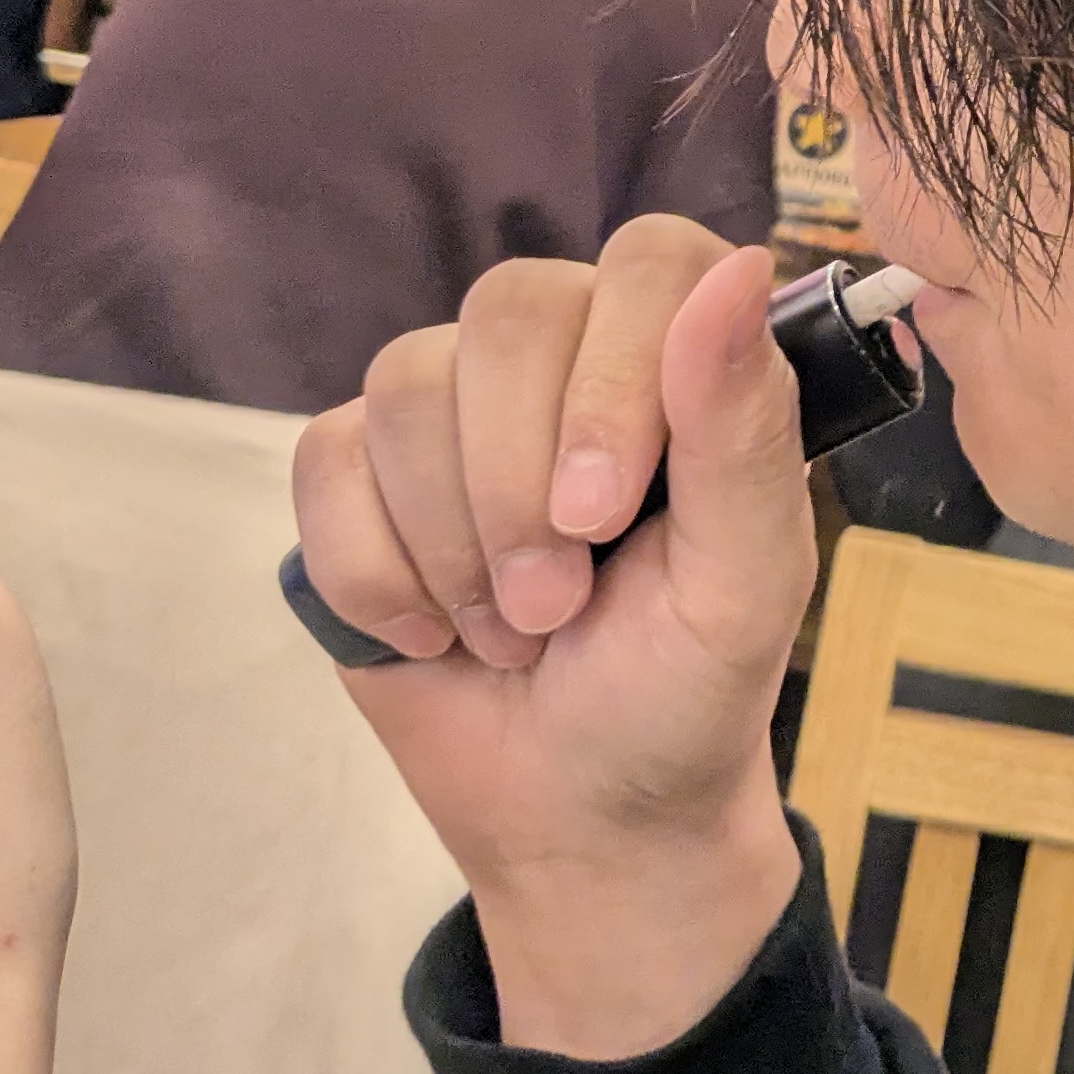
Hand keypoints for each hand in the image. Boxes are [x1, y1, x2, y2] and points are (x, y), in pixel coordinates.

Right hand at [292, 220, 816, 1059]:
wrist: (580, 812)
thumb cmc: (686, 688)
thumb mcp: (746, 583)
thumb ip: (745, 428)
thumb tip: (744, 265)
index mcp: (687, 352)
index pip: (647, 260)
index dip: (613, 376)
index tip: (604, 513)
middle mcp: (572, 347)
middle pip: (508, 312)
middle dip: (520, 486)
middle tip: (559, 606)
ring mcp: (457, 402)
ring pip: (407, 385)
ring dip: (456, 544)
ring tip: (516, 630)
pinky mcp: (359, 471)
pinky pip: (327, 460)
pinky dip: (376, 573)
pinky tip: (434, 632)